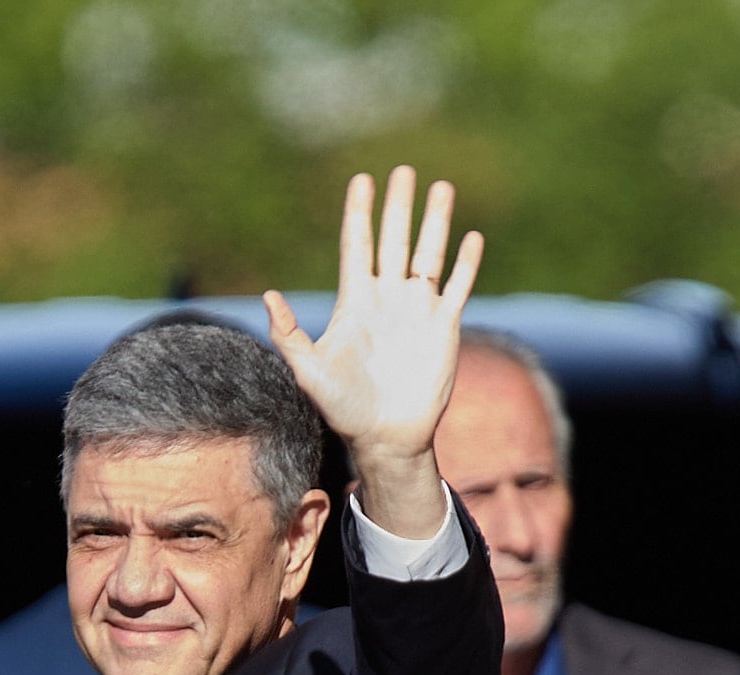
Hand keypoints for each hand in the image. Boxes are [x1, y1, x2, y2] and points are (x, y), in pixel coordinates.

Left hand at [265, 166, 482, 538]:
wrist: (384, 437)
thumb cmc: (342, 407)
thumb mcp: (308, 371)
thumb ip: (288, 334)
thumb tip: (268, 296)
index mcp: (354, 300)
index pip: (356, 245)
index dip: (359, 212)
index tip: (362, 179)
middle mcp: (387, 297)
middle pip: (393, 239)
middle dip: (398, 205)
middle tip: (403, 171)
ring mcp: (416, 309)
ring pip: (428, 253)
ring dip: (435, 221)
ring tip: (441, 187)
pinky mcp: (443, 327)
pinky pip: (457, 287)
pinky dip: (465, 263)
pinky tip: (471, 238)